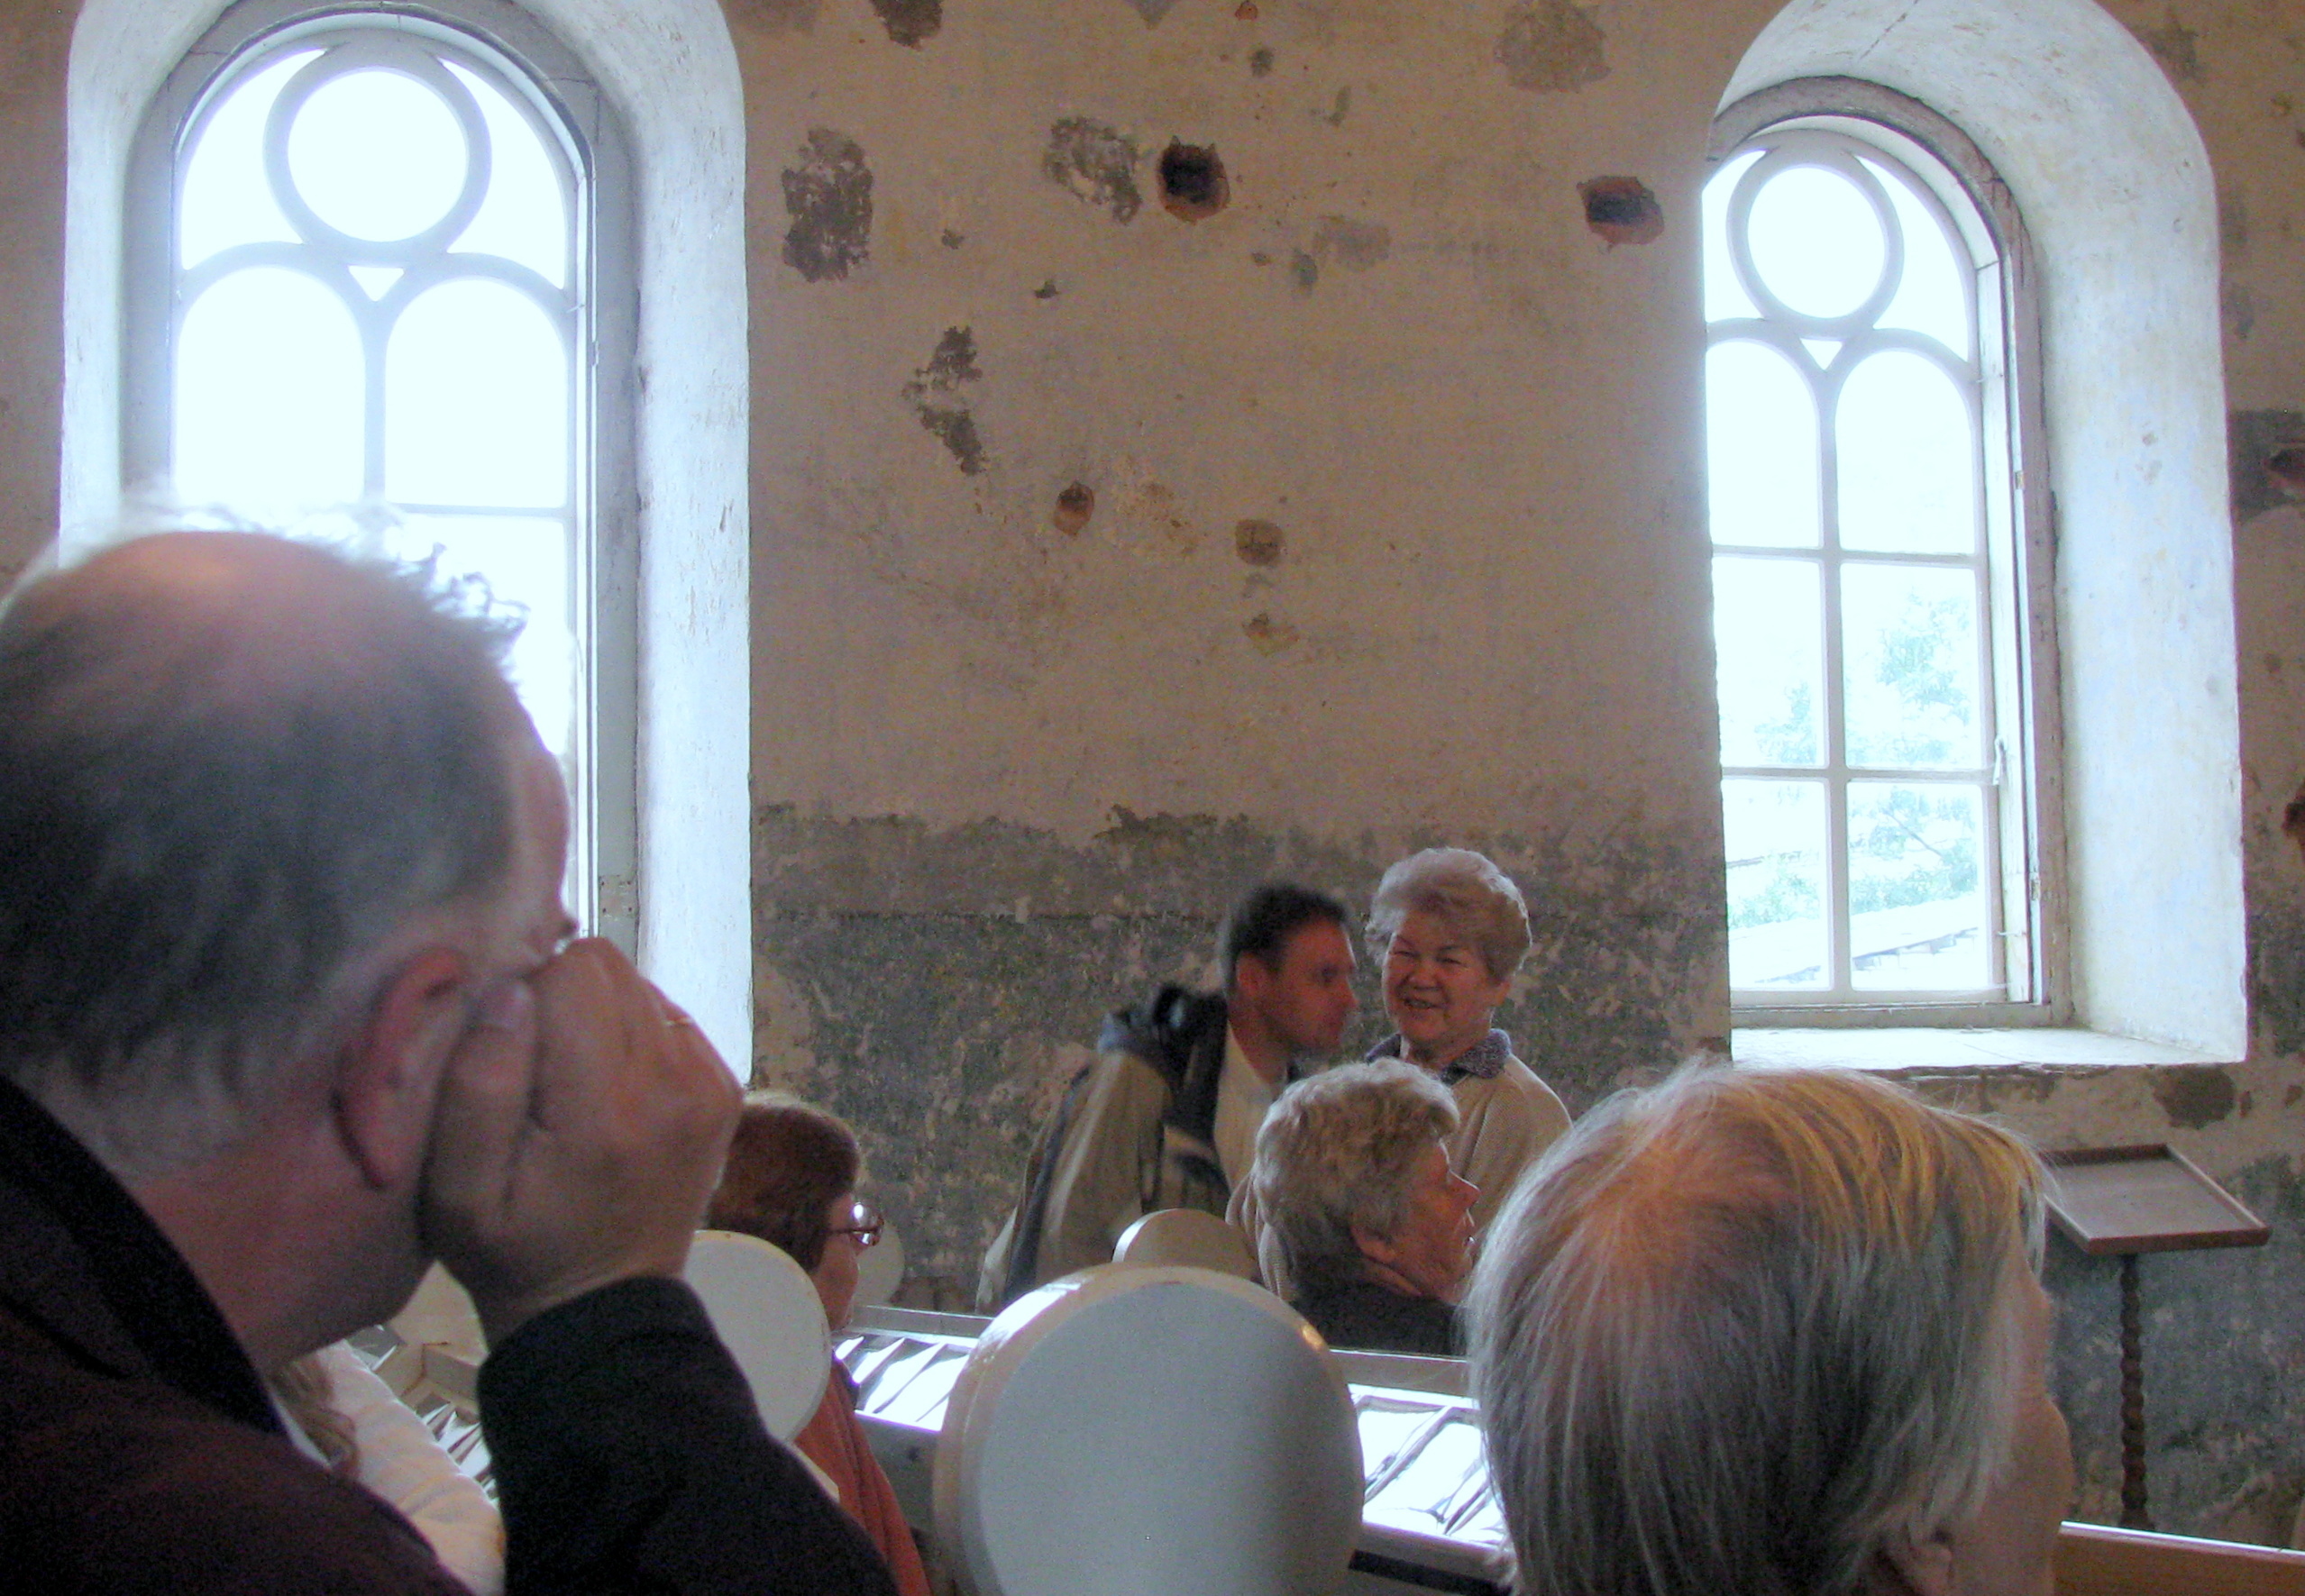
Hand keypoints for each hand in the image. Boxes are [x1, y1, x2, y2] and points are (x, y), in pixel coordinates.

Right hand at [418, 938, 740, 1343]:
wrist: (599, 1305)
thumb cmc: (515, 1250)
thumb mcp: (458, 1193)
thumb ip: (479, 1084)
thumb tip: (514, 991)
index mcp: (607, 1106)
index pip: (572, 971)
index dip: (525, 998)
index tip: (507, 1055)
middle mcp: (674, 1081)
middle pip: (609, 969)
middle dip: (561, 1002)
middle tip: (536, 1071)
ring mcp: (708, 1081)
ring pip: (638, 986)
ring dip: (596, 1019)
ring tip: (571, 1087)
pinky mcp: (723, 1086)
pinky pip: (666, 1017)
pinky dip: (631, 1039)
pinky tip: (608, 1093)